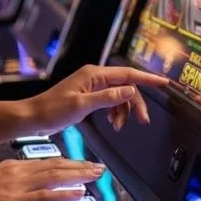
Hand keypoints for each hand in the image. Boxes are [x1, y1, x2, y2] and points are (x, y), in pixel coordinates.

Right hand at [0, 157, 103, 200]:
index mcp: (11, 166)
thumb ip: (11, 180)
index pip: (45, 162)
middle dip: (78, 167)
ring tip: (95, 174)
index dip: (67, 162)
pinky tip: (77, 192)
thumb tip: (29, 184)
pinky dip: (62, 193)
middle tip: (98, 167)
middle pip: (54, 166)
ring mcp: (16, 186)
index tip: (82, 164)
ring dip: (77, 175)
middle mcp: (16, 172)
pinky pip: (43, 196)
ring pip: (53, 177)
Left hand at [24, 65, 168, 136]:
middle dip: (136, 104)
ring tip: (118, 126)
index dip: (147, 79)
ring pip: (120, 96)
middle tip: (142, 121)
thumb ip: (108, 97)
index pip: (127, 74)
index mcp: (94, 74)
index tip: (164, 83)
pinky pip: (111, 101)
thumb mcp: (82, 105)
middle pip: (126, 87)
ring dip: (123, 111)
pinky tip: (112, 122)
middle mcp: (94, 77)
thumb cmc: (53, 109)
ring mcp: (92, 86)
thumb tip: (130, 90)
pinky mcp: (89, 96)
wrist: (35, 116)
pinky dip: (115, 112)